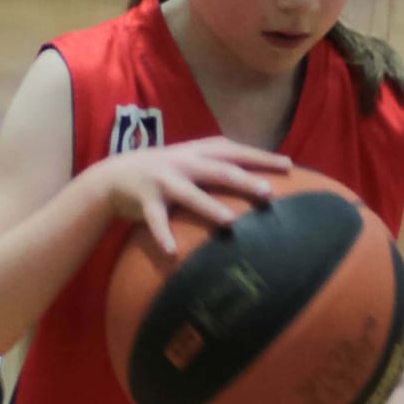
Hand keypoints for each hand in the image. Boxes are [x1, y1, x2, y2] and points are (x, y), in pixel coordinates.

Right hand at [100, 136, 291, 256]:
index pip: (234, 151)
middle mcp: (182, 163)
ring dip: (209, 207)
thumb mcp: (190, 161)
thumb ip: (218, 166)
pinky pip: (156, 221)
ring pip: (190, 195)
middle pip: (219, 171)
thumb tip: (260, 178)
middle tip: (269, 192)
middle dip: (244, 179)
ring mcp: (163, 181)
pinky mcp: (145, 202)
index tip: (289, 165)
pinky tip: (172, 253)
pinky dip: (163, 236)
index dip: (261, 156)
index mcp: (197, 152)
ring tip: (230, 222)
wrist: (114, 176)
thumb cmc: (164, 172)